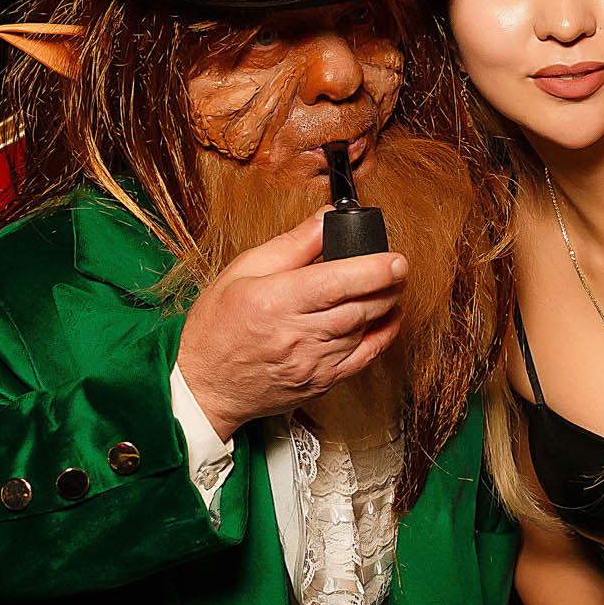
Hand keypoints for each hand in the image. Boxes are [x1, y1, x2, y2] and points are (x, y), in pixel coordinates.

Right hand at [176, 209, 408, 439]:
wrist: (204, 385)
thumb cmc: (217, 326)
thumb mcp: (244, 270)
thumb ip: (292, 244)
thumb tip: (326, 219)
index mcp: (276, 302)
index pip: (336, 283)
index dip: (373, 270)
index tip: (396, 259)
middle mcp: (297, 335)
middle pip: (359, 307)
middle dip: (388, 285)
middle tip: (399, 268)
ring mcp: (312, 363)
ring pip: (364, 330)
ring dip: (385, 307)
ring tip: (391, 286)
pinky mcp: (321, 382)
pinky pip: (363, 359)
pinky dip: (383, 337)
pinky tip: (388, 318)